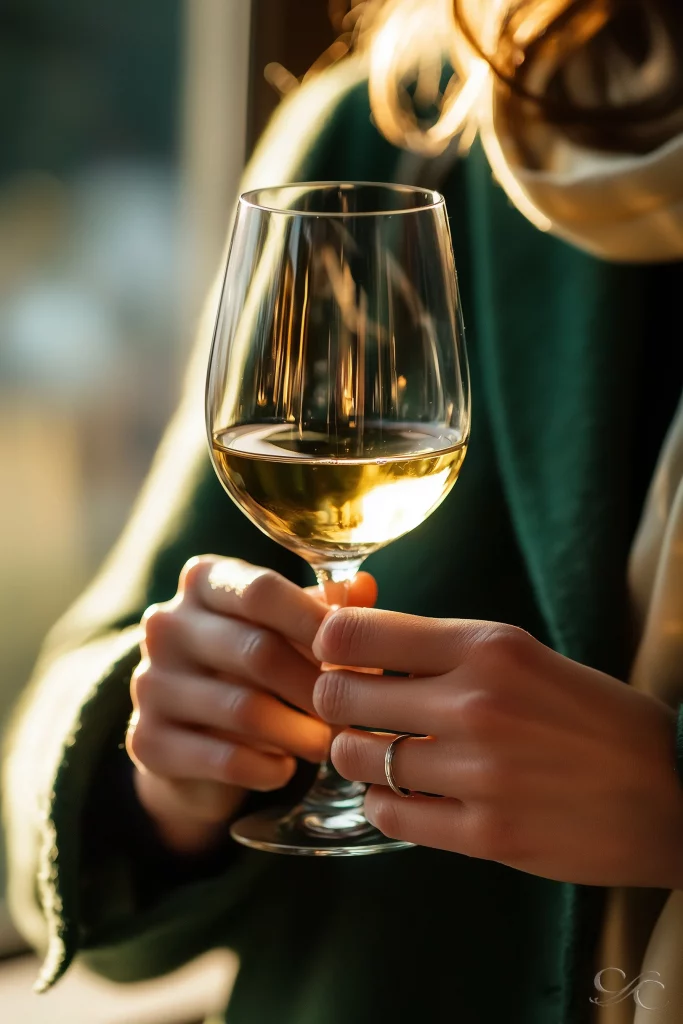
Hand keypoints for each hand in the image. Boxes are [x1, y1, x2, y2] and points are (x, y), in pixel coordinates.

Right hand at [126, 556, 375, 853]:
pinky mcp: (146, 741)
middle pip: (257, 652)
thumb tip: (363, 587)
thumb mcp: (288, 628)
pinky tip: (285, 769)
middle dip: (315, 687)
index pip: (260, 591)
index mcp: (203, 581)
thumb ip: (325, 609)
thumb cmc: (255, 665)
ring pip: (243, 709)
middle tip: (351, 712)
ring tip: (327, 743)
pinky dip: (267, 768)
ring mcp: (150, 682)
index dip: (314, 622)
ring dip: (298, 733)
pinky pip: (223, 759)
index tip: (357, 652)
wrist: (191, 734)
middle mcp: (166, 624)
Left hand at [312, 609, 682, 888]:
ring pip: (356, 759)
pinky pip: (389, 815)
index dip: (329, 646)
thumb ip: (444, 651)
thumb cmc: (591, 715)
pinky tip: (402, 797)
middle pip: (340, 697)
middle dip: (333, 703)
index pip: (354, 634)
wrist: (672, 787)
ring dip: (355, 756)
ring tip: (377, 754)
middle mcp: (475, 704)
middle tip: (348, 710)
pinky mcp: (487, 834)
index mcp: (487, 646)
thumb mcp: (523, 656)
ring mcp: (479, 773)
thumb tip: (358, 648)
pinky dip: (382, 804)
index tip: (335, 658)